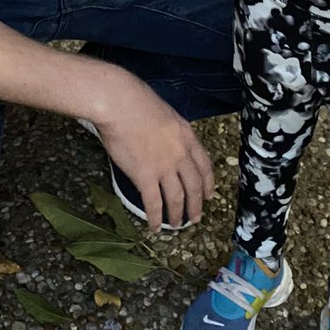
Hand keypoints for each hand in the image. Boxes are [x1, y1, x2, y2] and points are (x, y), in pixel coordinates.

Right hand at [91, 77, 213, 231]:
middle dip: (196, 205)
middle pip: (193, 186)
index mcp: (187, 136)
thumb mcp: (167, 114)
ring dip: (178, 214)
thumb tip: (168, 143)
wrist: (120, 104)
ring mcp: (164, 166)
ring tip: (177, 225)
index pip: (204, 165)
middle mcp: (180, 154)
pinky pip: (153, 203)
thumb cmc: (138, 102)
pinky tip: (155, 226)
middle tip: (195, 218)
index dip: (208, 184)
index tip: (209, 195)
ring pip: (177, 198)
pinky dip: (156, 218)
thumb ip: (172, 132)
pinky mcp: (145, 176)